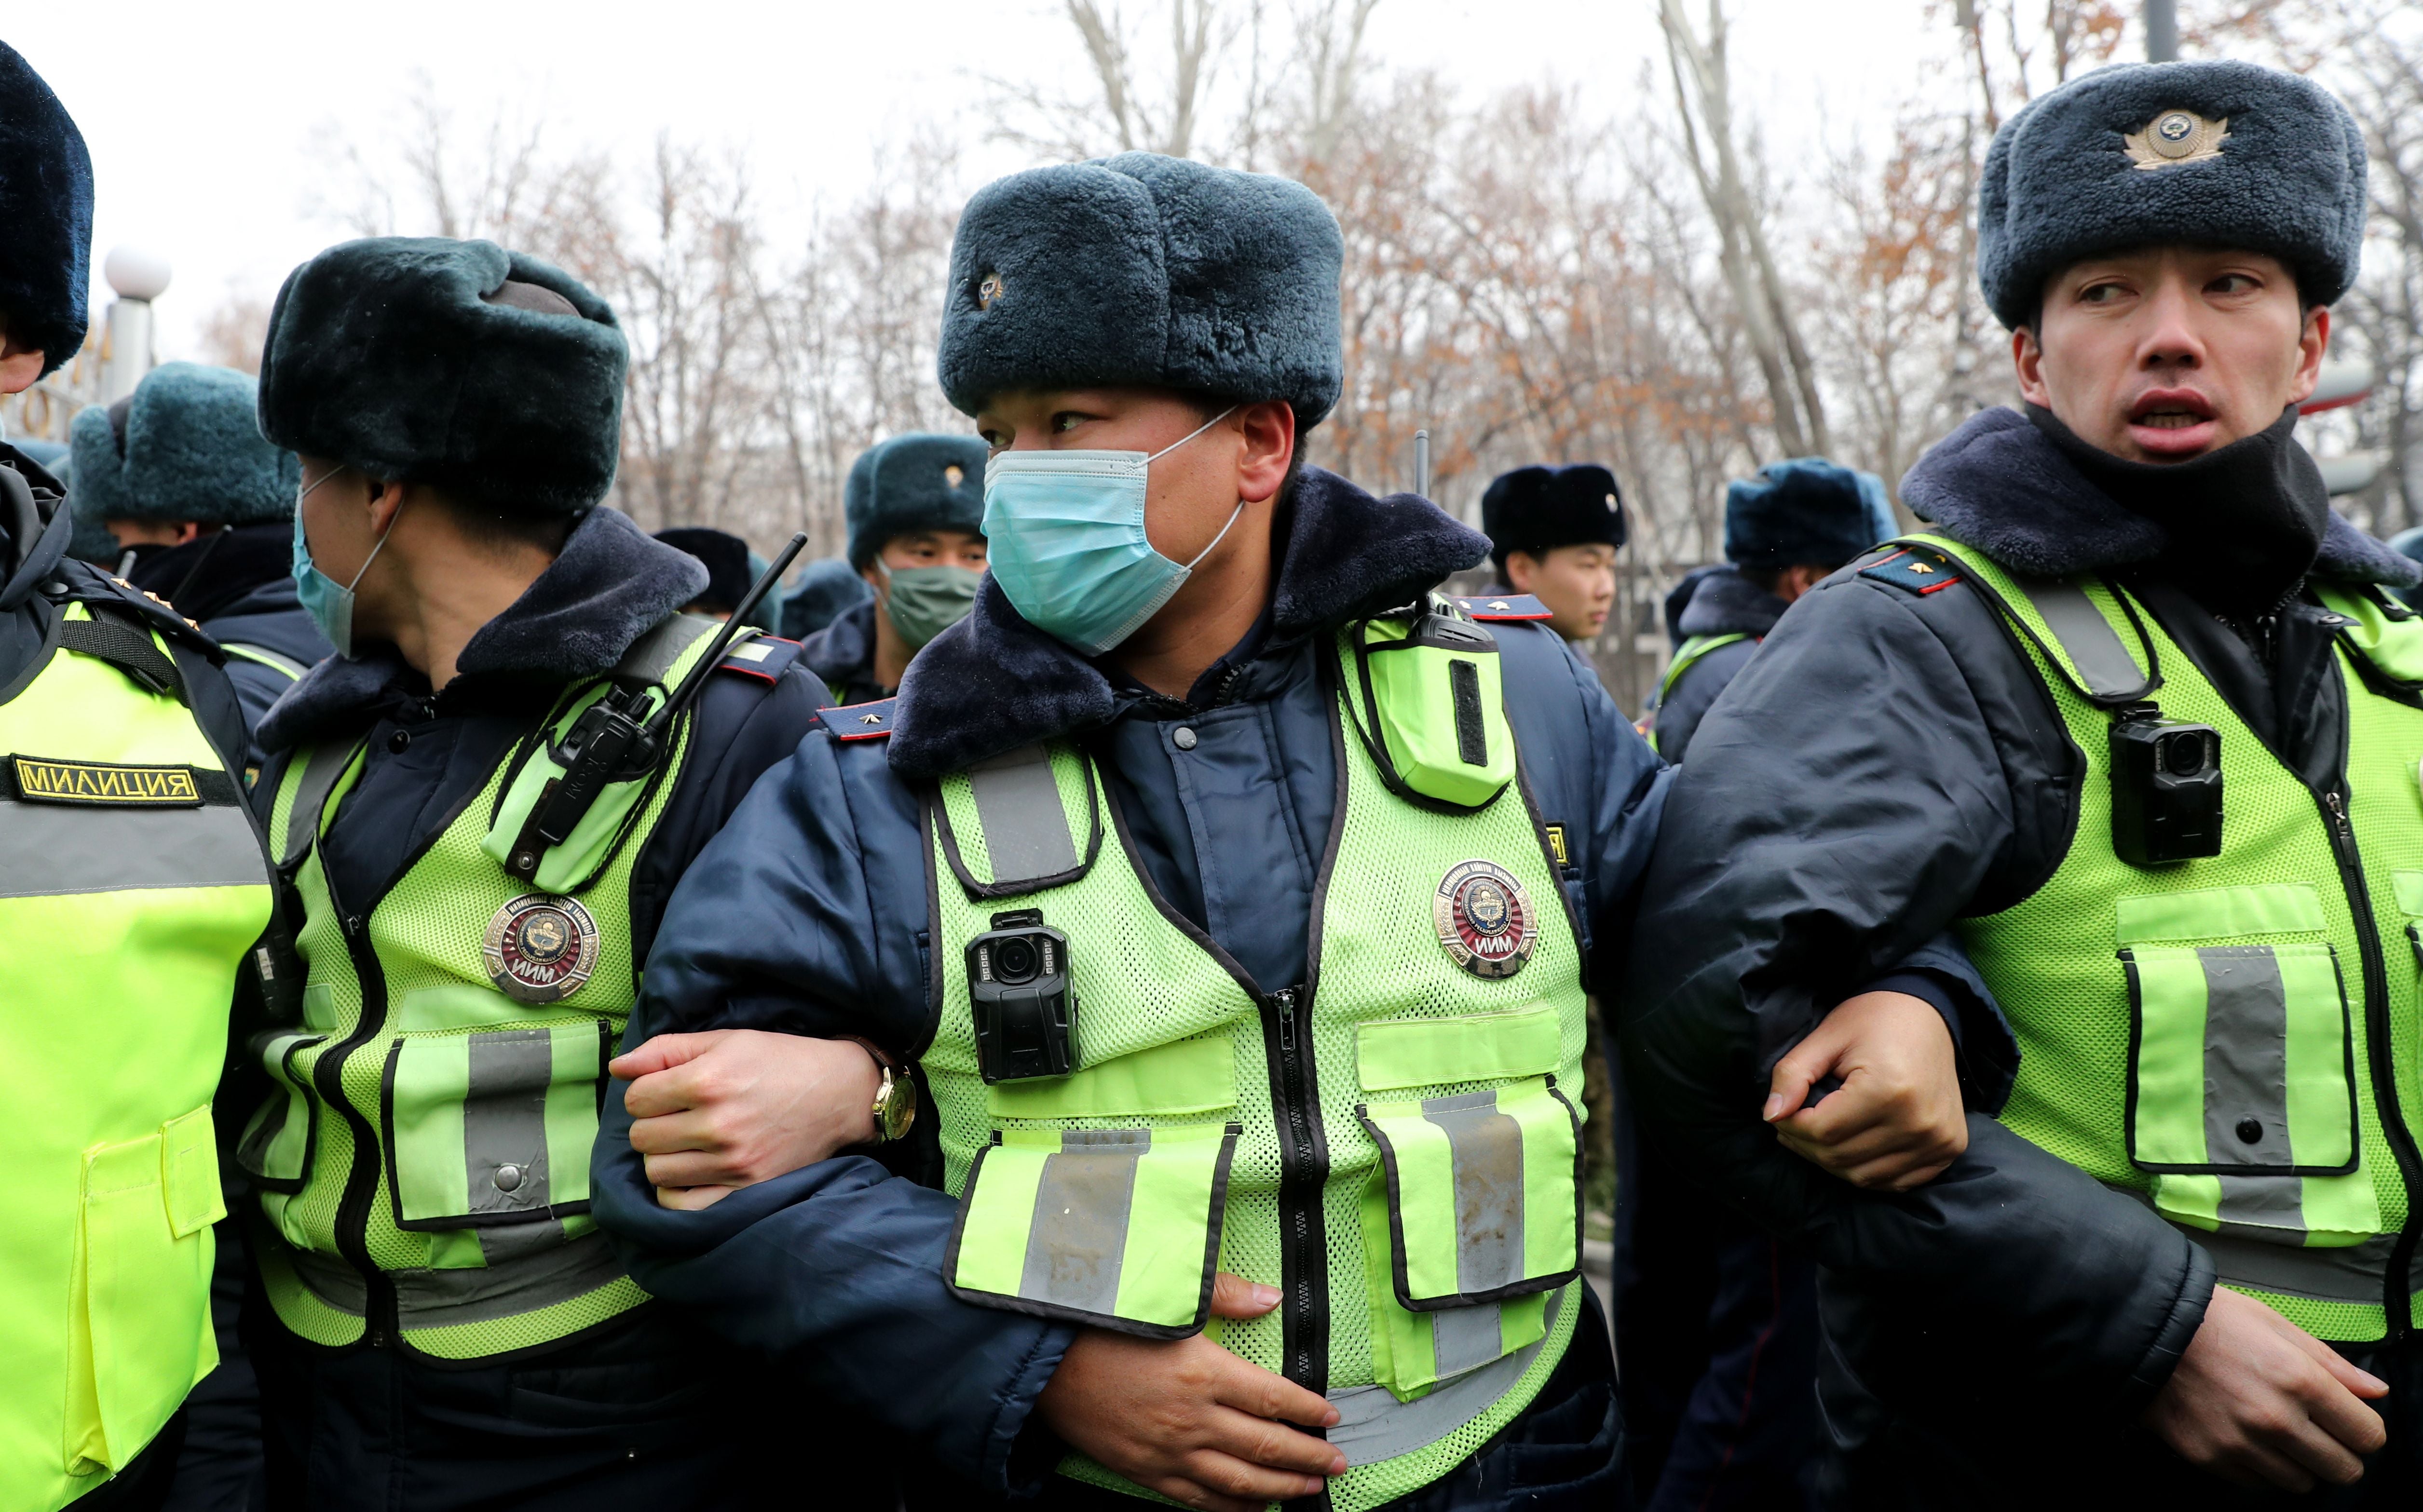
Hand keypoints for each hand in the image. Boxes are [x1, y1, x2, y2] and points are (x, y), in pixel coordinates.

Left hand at [609, 1030, 881, 1209]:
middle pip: (642, 1137)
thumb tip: (618, 1066)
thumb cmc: (781, 1061)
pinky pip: (682, 1204)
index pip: (636, 1098)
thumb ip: (667, 1050)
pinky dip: (676, 1190)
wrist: (840, 1093)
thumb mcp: (726, 1041)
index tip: (667, 1089)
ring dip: (664, 1156)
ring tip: (687, 1141)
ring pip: (656, 1171)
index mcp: (708, 1080)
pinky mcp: (746, 1188)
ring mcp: (732, 1161)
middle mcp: (717, 1124)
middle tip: (678, 1115)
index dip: (646, 1091)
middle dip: (653, 1123)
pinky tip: (691, 1170)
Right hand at [1036, 1271, 1346, 1511]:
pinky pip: (1198, 1499)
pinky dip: (1232, 1508)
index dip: (1308, 1410)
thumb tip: (1273, 1297)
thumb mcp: (1167, 1298)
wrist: (1042, 1361)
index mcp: (1203, 1373)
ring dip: (1280, 1488)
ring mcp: (1168, 1452)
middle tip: (1336, 1463)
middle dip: (1307, 1458)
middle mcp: (1192, 1420)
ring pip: (1238, 1482)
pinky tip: (1253, 1507)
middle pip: (1266, 1447)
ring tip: (1309, 1489)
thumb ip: (1226, 1295)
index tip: (1332, 1416)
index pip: (1274, 1398)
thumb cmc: (1102, 1325)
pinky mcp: (1145, 1471)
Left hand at [1763, 990, 1964, 1190]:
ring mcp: (1938, 1140)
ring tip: (1816, 1136)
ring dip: (1832, 1162)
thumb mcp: (1825, 1038)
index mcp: (1888, 1090)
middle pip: (1841, 1157)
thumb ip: (1793, 1075)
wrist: (1928, 1014)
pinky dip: (1866, 1171)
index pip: (1822, 1131)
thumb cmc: (1873, 1020)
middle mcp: (1919, 1122)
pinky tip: (1850, 1147)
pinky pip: (1895, 1181)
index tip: (1780, 1113)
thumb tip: (1770, 1115)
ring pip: (1864, 1176)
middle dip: (1805, 1145)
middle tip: (1791, 1125)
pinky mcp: (1949, 1149)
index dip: (1790, 1126)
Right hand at [2145, 1284, 2387, 1490]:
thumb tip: (2375, 1393)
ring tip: (2278, 1434)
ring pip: (2303, 1484)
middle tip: (2319, 1433)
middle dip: (2340, 1453)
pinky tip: (2246, 1437)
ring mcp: (2242, 1444)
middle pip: (2343, 1470)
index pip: (2368, 1436)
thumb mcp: (2276, 1325)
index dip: (2364, 1429)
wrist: (2142, 1331)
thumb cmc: (2212, 1321)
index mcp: (2300, 1380)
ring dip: (2300, 1464)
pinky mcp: (2212, 1459)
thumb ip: (2332, 1363)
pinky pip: (2258, 1483)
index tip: (2350, 1421)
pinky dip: (2261, 1467)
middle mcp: (2275, 1420)